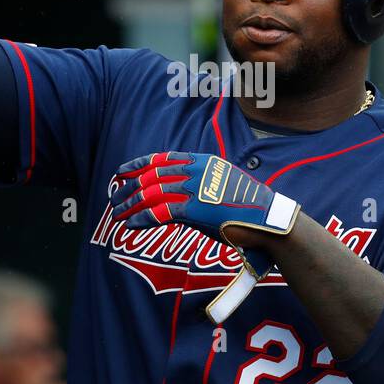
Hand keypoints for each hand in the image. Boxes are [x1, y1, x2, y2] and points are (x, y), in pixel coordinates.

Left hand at [113, 152, 297, 321]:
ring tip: (117, 213)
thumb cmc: (250, 209)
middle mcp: (198, 171)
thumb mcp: (224, 188)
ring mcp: (196, 189)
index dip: (140, 164)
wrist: (269, 220)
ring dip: (131, 203)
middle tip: (114, 196)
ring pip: (152, 193)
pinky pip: (159, 212)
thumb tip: (183, 197)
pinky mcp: (196, 209)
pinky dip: (141, 218)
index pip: (164, 159)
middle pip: (153, 175)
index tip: (123, 172)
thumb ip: (202, 188)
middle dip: (130, 187)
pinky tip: (130, 224)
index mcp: (204, 162)